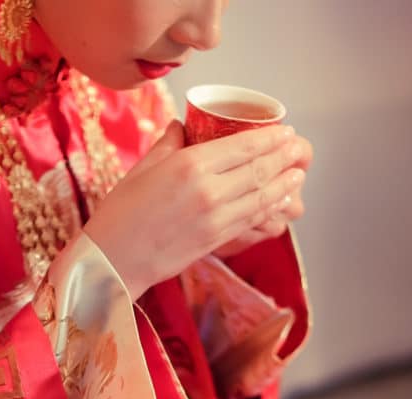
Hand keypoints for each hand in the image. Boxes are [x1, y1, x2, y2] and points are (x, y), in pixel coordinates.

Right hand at [84, 122, 306, 296]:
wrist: (113, 260)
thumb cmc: (120, 212)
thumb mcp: (142, 167)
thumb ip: (169, 143)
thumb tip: (185, 125)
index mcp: (189, 165)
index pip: (243, 146)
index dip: (270, 138)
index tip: (285, 130)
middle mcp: (209, 190)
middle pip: (259, 169)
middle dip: (284, 157)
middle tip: (299, 147)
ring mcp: (216, 218)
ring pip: (262, 196)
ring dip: (285, 183)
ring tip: (298, 172)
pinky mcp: (217, 240)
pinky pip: (252, 218)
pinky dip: (271, 207)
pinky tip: (281, 199)